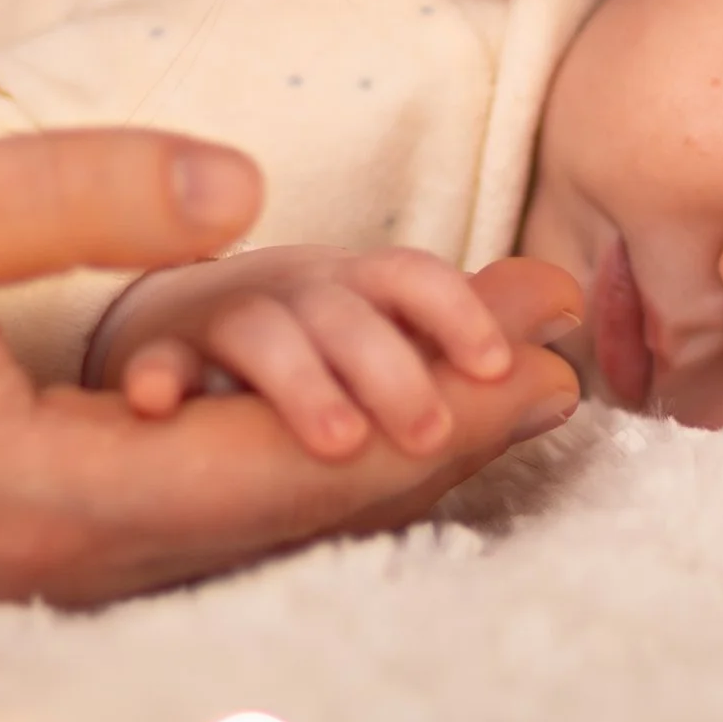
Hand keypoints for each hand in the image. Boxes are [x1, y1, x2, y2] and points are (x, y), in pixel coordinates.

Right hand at [0, 132, 581, 607]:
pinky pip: (182, 518)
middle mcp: (50, 563)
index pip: (281, 478)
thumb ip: (77, 195)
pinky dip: (283, 463)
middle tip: (574, 371)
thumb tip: (248, 188)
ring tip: (499, 387)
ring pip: (244, 527)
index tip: (546, 368)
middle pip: (290, 520)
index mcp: (34, 499)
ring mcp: (24, 569)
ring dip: (375, 454)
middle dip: (440, 443)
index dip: (429, 427)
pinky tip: (343, 418)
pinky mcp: (0, 543)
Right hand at [89, 244, 522, 459]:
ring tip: (338, 440)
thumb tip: (570, 309)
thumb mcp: (393, 338)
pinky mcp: (158, 357)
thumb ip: (475, 331)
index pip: (414, 281)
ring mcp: (222, 323)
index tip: (497, 365)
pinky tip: (160, 404)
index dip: (461, 314)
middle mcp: (297, 296)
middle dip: (392, 366)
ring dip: (303, 381)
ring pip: (261, 332)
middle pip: (347, 310)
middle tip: (428, 434)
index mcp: (360, 292)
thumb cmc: (308, 346)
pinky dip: (158, 376)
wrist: (176, 337)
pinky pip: (152, 362)